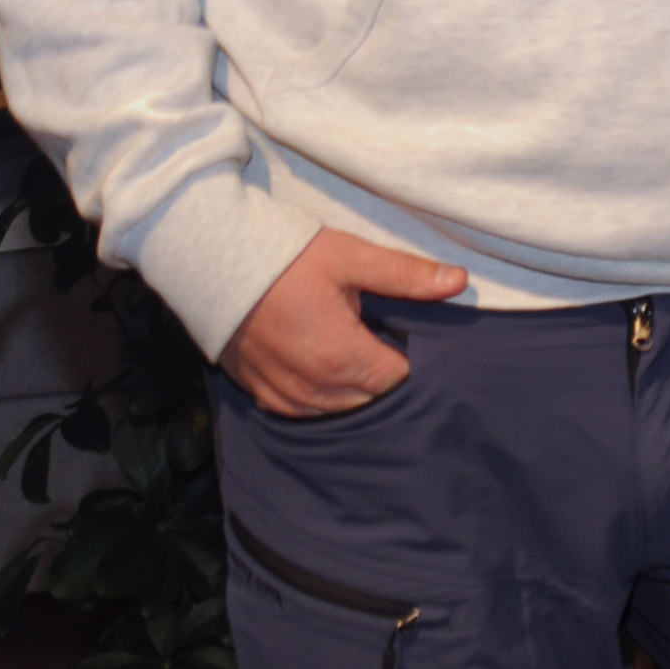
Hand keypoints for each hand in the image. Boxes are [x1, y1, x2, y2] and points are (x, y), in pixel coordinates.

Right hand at [219, 228, 468, 416]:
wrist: (211, 261)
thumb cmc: (284, 257)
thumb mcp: (351, 257)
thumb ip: (406, 275)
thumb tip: (459, 281)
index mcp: (340, 356)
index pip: (397, 380)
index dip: (408, 358)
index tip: (407, 335)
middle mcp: (313, 386)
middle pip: (370, 400)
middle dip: (383, 377)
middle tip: (383, 341)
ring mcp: (282, 393)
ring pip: (337, 411)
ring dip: (352, 390)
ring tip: (356, 353)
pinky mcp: (258, 392)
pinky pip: (301, 411)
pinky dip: (319, 398)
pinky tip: (324, 370)